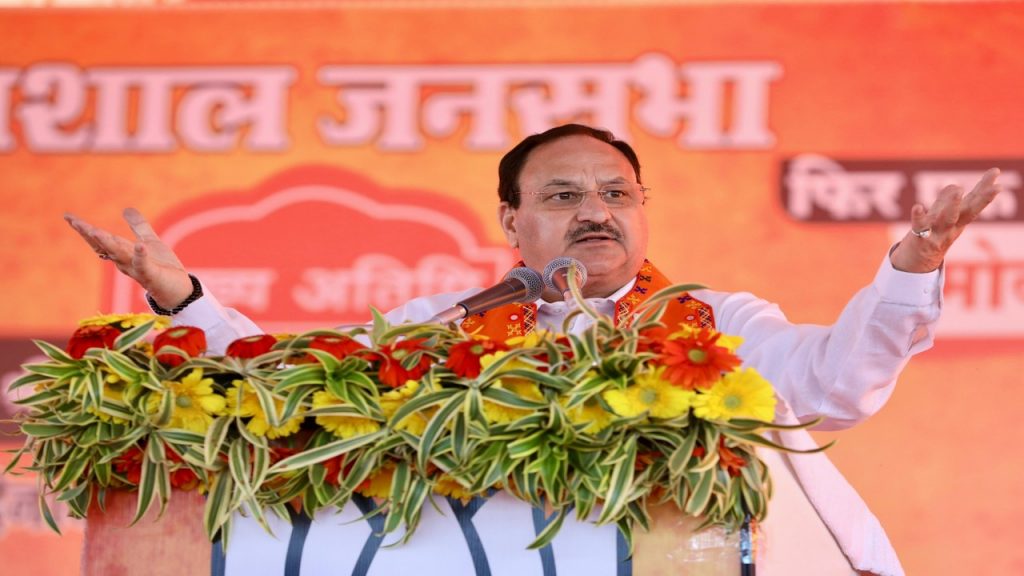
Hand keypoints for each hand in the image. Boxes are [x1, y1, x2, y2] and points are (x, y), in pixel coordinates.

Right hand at [64, 208, 193, 308]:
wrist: (179, 291)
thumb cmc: (162, 267)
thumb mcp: (149, 241)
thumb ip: (138, 226)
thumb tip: (126, 209)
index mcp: (123, 253)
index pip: (100, 240)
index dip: (84, 229)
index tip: (68, 216)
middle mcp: (125, 262)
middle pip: (104, 246)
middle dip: (89, 234)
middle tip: (74, 222)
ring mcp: (137, 269)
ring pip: (119, 255)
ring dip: (107, 243)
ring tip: (95, 231)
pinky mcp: (152, 275)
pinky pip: (144, 265)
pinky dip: (141, 256)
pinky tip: (140, 245)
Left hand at [890, 168, 1002, 272]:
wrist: (914, 265)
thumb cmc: (930, 237)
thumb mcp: (940, 218)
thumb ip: (946, 202)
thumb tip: (954, 186)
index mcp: (959, 221)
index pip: (975, 202)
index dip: (985, 187)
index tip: (996, 171)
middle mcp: (952, 227)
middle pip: (970, 212)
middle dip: (983, 199)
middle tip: (996, 187)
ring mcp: (937, 233)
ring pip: (947, 219)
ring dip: (953, 205)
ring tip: (958, 190)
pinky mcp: (919, 238)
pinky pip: (919, 227)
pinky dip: (918, 216)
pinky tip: (918, 206)